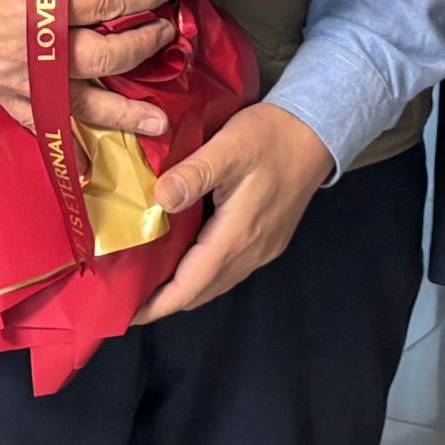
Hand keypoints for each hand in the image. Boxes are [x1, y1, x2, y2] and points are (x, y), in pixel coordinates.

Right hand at [0, 0, 176, 138]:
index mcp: (36, 5)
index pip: (105, 5)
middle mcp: (32, 51)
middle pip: (103, 56)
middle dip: (142, 45)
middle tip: (167, 33)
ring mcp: (16, 80)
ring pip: (79, 102)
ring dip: (121, 112)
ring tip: (158, 122)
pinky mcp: (0, 95)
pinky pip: (40, 122)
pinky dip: (67, 136)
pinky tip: (93, 149)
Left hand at [137, 105, 333, 319]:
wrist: (318, 132)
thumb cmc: (271, 136)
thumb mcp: (229, 146)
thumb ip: (194, 174)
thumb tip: (158, 201)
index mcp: (237, 235)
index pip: (190, 285)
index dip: (158, 304)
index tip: (126, 312)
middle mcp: (251, 252)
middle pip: (201, 291)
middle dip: (164, 301)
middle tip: (126, 294)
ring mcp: (262, 250)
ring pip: (216, 283)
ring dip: (183, 288)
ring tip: (148, 279)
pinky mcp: (268, 241)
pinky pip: (228, 270)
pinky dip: (201, 274)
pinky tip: (184, 256)